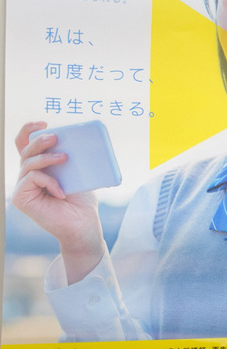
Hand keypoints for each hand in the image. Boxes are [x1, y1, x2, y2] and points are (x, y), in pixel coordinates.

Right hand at [12, 122, 107, 275]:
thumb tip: (77, 141)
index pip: (25, 144)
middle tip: (55, 137)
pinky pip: (31, 179)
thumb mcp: (78, 175)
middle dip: (38, 140)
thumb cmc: (82, 202)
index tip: (44, 122)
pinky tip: (62, 191)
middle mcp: (26, 176)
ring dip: (45, 158)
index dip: (29, 130)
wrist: (83, 225)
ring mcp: (22, 187)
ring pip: (27, 163)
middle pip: (25, 151)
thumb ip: (71, 160)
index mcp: (39, 168)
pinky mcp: (21, 198)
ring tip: (65, 158)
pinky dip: (48, 181)